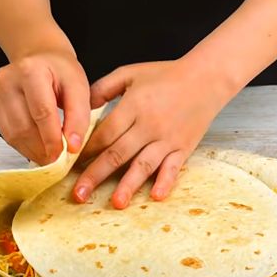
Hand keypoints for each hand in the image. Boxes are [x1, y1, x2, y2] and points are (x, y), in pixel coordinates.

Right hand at [0, 51, 89, 164]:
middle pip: (24, 126)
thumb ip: (78, 116)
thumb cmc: (59, 71)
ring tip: (49, 155)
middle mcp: (7, 80)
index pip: (41, 112)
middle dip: (42, 149)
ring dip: (32, 151)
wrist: (39, 58)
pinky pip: (6, 134)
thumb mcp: (79, 87)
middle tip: (57, 160)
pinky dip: (23, 146)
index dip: (53, 138)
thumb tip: (73, 146)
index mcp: (31, 70)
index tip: (64, 155)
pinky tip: (37, 146)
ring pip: (12, 134)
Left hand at [72, 60, 232, 208]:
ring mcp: (167, 139)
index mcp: (133, 106)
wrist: (206, 78)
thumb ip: (103, 88)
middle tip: (79, 194)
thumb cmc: (166, 75)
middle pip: (118, 153)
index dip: (87, 150)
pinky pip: (173, 168)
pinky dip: (165, 182)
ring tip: (116, 203)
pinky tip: (155, 196)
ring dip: (128, 185)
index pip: (105, 133)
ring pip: (143, 165)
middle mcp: (149, 125)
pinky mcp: (184, 148)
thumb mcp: (130, 73)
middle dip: (96, 174)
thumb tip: (80, 106)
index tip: (70, 165)